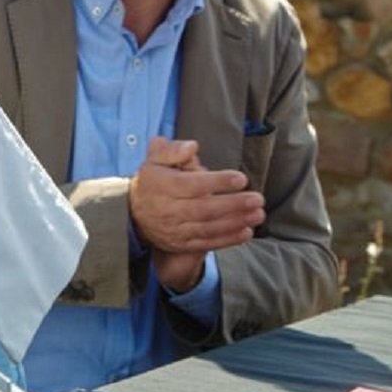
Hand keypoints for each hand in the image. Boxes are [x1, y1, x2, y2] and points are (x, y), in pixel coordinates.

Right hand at [129, 137, 263, 265]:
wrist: (134, 214)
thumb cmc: (153, 181)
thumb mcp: (155, 159)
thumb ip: (172, 150)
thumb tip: (191, 147)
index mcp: (160, 185)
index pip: (191, 184)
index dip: (217, 182)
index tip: (241, 178)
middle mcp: (167, 209)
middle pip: (203, 208)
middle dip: (233, 204)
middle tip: (258, 199)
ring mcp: (174, 229)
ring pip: (208, 227)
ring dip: (236, 222)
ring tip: (258, 214)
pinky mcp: (181, 244)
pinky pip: (207, 243)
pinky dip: (228, 239)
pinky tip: (246, 232)